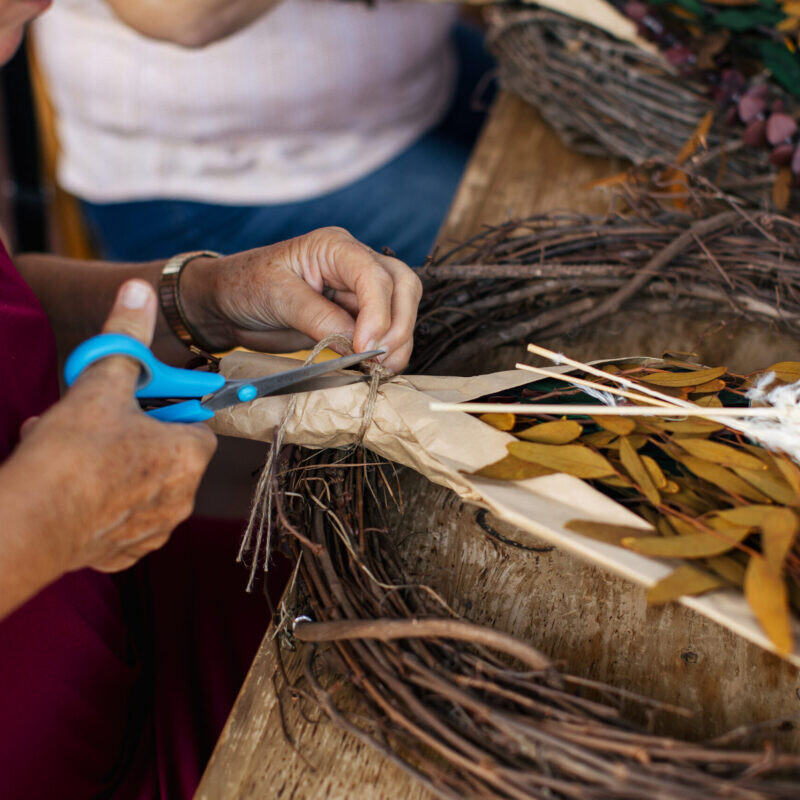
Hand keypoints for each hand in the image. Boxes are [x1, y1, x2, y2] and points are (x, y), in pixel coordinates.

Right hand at [3, 280, 216, 579]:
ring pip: (137, 485)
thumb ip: (125, 337)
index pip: (194, 423)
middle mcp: (181, 498)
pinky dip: (98, 500)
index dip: (167, 407)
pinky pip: (117, 517)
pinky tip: (66, 484)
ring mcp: (153, 530)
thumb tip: (141, 292)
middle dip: (131, 435)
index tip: (140, 400)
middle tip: (97, 423)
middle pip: (164, 453)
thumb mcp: (101, 383)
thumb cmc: (73, 456)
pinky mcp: (122, 554)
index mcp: (189, 457)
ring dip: (111, 465)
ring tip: (69, 449)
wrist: (30, 523)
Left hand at [182, 227, 422, 372]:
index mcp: (334, 248)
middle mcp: (354, 265)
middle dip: (399, 325)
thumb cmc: (244, 287)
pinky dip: (387, 352)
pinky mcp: (355, 317)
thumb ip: (319, 318)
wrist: (227, 305)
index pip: (374, 274)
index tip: (365, 347)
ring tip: (380, 370)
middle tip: (381, 360)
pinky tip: (374, 369)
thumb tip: (357, 346)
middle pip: (402, 286)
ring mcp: (357, 292)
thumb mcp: (277, 297)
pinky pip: (385, 331)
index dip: (378, 312)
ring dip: (398, 342)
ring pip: (401, 309)